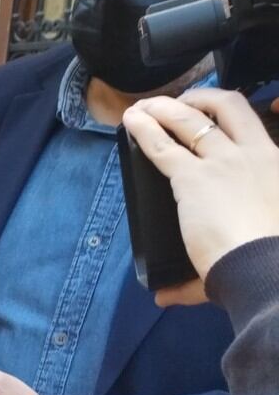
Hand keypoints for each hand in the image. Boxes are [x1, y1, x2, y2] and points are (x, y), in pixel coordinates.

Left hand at [122, 90, 278, 303]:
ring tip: (145, 107)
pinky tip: (131, 123)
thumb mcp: (258, 243)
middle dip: (200, 98)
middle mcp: (254, 155)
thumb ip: (203, 272)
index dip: (235, 116)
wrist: (267, 266)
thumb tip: (163, 296)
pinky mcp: (194, 177)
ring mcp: (224, 163)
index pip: (256, 126)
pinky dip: (144, 130)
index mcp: (276, 165)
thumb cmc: (269, 258)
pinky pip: (163, 147)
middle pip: (228, 107)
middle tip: (178, 103)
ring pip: (191, 120)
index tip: (215, 118)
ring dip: (164, 108)